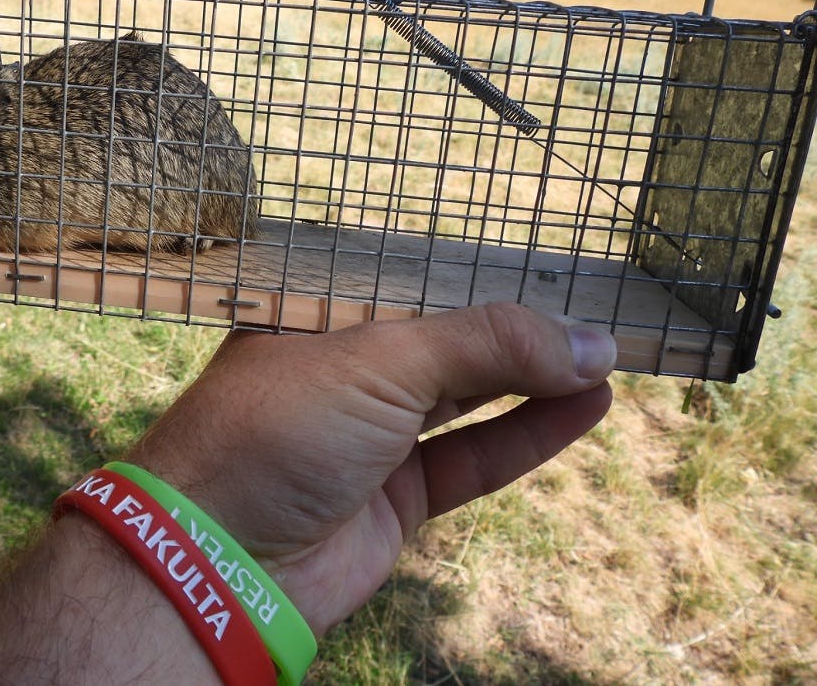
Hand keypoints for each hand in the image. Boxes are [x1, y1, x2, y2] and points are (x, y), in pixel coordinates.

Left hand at [128, 302, 614, 635]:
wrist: (222, 557)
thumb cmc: (278, 428)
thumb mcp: (381, 360)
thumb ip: (486, 345)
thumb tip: (590, 342)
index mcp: (318, 316)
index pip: (417, 284)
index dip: (487, 280)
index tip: (560, 273)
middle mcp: (343, 371)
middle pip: (448, 341)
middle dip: (521, 333)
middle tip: (600, 319)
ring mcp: (369, 435)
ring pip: (468, 398)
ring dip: (536, 381)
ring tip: (609, 358)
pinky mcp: (395, 496)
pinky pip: (473, 457)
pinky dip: (528, 433)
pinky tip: (584, 405)